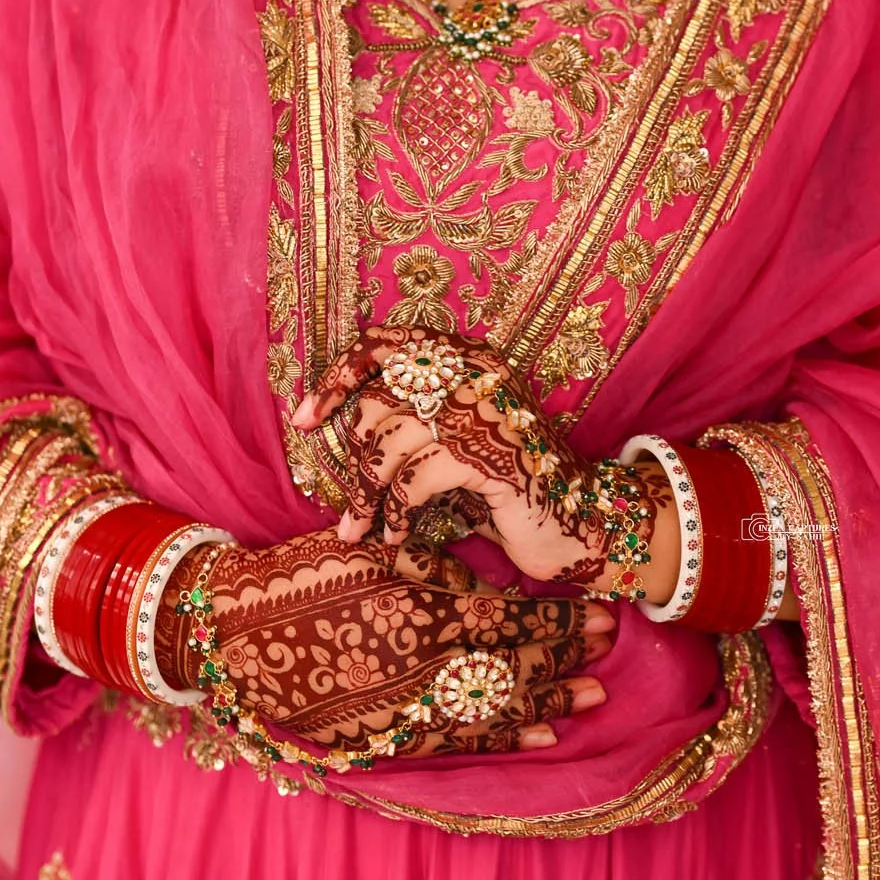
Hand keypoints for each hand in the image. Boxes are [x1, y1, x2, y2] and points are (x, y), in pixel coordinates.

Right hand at [160, 527, 609, 757]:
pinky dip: (505, 737)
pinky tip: (542, 734)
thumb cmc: (307, 574)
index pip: (513, 617)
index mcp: (422, 605)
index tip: (599, 613)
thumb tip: (494, 579)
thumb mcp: (375, 550)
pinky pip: (461, 741)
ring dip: (550, 701)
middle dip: (565, 657)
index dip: (561, 620)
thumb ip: (436, 563)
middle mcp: (423, 660)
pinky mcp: (390, 734)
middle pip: (515, 663)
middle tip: (606, 649)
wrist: (235, 631)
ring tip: (592, 695)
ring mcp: (408, 703)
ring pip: (496, 706)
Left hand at [292, 327, 666, 592]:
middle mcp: (474, 372)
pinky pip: (415, 478)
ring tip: (360, 528)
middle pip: (378, 402)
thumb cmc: (505, 486)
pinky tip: (398, 536)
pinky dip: (397, 513)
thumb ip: (413, 421)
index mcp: (465, 358)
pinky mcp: (488, 452)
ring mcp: (482, 409)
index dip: (340, 377)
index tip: (304, 418)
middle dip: (353, 461)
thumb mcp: (455, 443)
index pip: (385, 344)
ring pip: (389, 442)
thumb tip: (345, 430)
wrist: (575, 520)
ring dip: (366, 494)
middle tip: (348, 505)